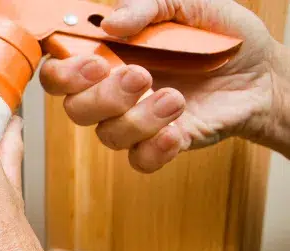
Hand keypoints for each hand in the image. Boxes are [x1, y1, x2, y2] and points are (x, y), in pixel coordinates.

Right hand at [40, 0, 279, 171]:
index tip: (93, 64)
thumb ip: (148, 6)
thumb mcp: (190, 4)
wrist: (264, 73)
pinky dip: (155, 149)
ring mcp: (134, 120)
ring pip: (108, 135)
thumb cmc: (222, 36)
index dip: (63, 73)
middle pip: (75, 109)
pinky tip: (177, 130)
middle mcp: (113, 92)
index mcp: (109, 56)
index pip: (60, 72)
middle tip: (139, 76)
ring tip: (176, 98)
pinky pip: (139, 160)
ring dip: (139, 119)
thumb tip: (112, 23)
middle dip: (102, 97)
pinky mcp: (159, 145)